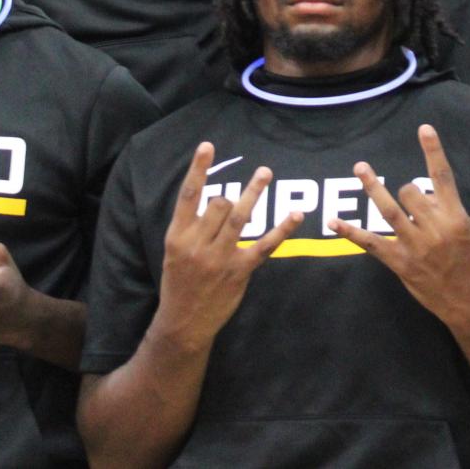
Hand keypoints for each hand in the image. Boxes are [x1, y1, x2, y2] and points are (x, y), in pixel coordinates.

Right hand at [154, 142, 301, 349]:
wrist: (184, 323)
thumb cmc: (179, 283)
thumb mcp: (173, 253)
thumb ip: (191, 227)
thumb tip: (215, 199)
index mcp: (177, 236)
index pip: (189, 195)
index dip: (198, 169)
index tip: (207, 146)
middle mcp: (198, 244)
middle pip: (219, 204)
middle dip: (229, 196)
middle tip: (233, 198)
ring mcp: (220, 258)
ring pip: (241, 217)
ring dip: (254, 192)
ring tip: (264, 172)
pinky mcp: (240, 271)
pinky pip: (265, 245)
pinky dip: (283, 229)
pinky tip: (296, 214)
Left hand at [329, 125, 469, 329]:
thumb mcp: (469, 232)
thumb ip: (446, 211)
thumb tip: (422, 195)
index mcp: (455, 217)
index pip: (443, 177)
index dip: (433, 151)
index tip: (424, 128)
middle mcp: (434, 228)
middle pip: (410, 192)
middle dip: (408, 192)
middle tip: (413, 205)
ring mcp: (415, 246)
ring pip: (389, 209)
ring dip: (372, 187)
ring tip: (361, 167)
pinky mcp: (400, 263)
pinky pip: (371, 243)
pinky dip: (351, 231)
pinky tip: (334, 221)